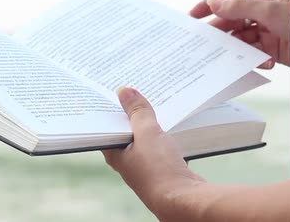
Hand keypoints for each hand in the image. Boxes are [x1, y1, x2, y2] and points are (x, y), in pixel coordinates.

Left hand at [103, 87, 205, 219]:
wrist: (183, 198)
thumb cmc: (159, 169)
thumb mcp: (147, 132)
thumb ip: (137, 112)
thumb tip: (123, 91)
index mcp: (115, 154)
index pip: (105, 129)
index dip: (108, 111)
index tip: (113, 94)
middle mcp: (127, 163)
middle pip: (125, 133)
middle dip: (130, 115)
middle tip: (133, 92)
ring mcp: (145, 168)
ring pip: (143, 140)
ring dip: (147, 125)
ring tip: (152, 104)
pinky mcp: (162, 170)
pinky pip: (158, 148)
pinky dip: (161, 136)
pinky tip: (169, 127)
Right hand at [189, 0, 289, 66]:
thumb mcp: (269, 10)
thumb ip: (239, 7)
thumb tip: (213, 3)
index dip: (210, 4)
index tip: (193, 15)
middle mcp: (263, 11)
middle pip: (233, 19)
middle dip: (221, 30)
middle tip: (204, 41)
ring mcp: (268, 30)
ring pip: (242, 38)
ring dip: (238, 48)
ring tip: (230, 56)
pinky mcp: (273, 49)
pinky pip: (255, 53)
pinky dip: (256, 59)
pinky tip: (264, 62)